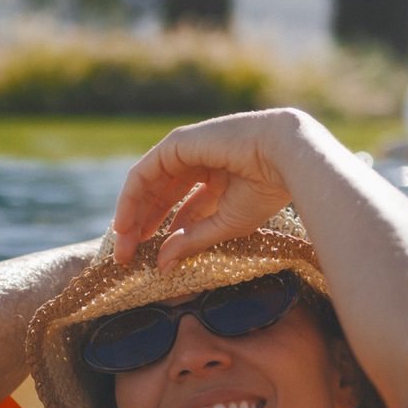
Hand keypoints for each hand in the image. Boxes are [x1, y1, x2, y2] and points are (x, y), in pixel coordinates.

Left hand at [112, 109, 323, 267]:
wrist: (284, 157)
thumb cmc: (265, 190)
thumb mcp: (225, 224)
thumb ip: (192, 241)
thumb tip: (162, 264)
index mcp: (217, 179)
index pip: (181, 208)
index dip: (165, 233)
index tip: (150, 261)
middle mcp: (198, 163)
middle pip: (160, 197)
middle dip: (142, 226)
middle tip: (127, 257)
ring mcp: (186, 150)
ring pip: (148, 185)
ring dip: (132, 215)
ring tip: (123, 246)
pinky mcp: (175, 144)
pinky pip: (143, 174)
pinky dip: (130, 199)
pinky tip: (125, 223)